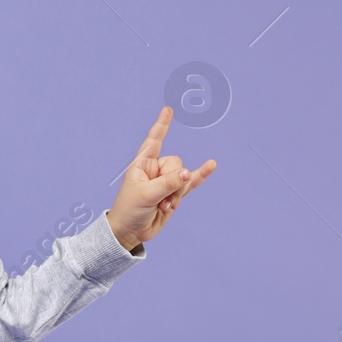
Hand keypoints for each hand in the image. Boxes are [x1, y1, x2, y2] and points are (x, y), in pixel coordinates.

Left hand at [106, 105, 217, 250]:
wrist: (130, 232)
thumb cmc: (129, 211)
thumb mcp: (145, 195)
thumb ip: (167, 184)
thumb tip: (188, 173)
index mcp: (142, 164)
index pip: (153, 141)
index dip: (161, 125)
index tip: (168, 110)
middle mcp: (155, 170)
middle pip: (176, 163)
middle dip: (172, 182)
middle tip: (157, 198)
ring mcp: (166, 181)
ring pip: (184, 177)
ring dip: (176, 194)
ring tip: (161, 207)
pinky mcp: (175, 194)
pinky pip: (192, 182)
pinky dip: (202, 175)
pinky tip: (211, 165)